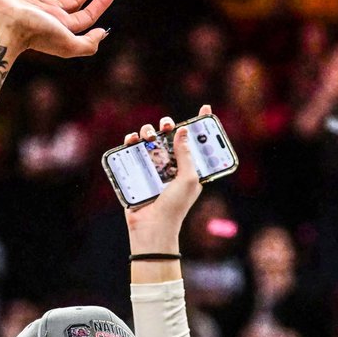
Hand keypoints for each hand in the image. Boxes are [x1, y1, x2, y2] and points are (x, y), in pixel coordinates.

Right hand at [122, 104, 209, 249]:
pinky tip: (132, 139)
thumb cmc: (175, 207)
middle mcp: (172, 167)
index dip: (201, 126)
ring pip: (151, 142)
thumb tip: (184, 130)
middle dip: (169, 126)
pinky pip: (133, 153)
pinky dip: (131, 143)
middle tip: (167, 124)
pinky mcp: (137, 174)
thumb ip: (186, 154)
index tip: (206, 108)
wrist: (152, 228)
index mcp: (190, 169)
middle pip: (171, 138)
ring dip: (149, 132)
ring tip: (147, 135)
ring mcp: (154, 170)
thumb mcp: (188, 179)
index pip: (197, 144)